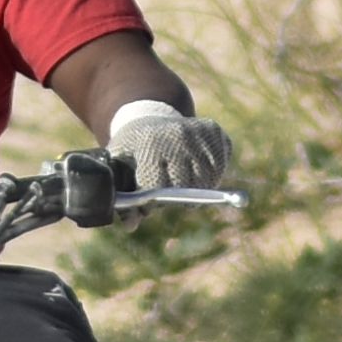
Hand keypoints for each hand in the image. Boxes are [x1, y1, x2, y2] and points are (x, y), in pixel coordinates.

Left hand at [106, 99, 237, 196]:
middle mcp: (176, 135)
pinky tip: (197, 171)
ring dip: (197, 190)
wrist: (150, 116)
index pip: (157, 185)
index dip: (152, 202)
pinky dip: (212, 176)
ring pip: (207, 179)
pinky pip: (221, 166)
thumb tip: (130, 226)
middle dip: (175, 197)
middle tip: (167, 195)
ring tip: (181, 185)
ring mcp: (197, 132)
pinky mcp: (213, 130)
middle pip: (185, 185)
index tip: (148, 205)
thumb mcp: (120, 166)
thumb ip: (122, 196)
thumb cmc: (133, 148)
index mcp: (149, 143)